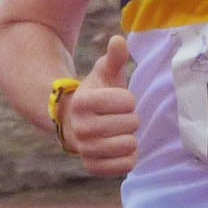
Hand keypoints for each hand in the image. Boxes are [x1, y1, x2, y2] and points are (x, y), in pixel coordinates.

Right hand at [64, 35, 138, 175]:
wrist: (76, 122)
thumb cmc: (97, 95)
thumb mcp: (104, 73)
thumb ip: (114, 57)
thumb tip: (119, 39)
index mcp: (82, 101)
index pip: (127, 101)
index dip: (127, 99)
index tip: (116, 100)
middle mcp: (80, 127)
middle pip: (131, 124)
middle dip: (130, 119)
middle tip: (116, 118)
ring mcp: (85, 149)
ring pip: (130, 145)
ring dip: (129, 138)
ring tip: (117, 132)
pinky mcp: (92, 167)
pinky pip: (126, 165)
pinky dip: (128, 157)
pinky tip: (117, 148)